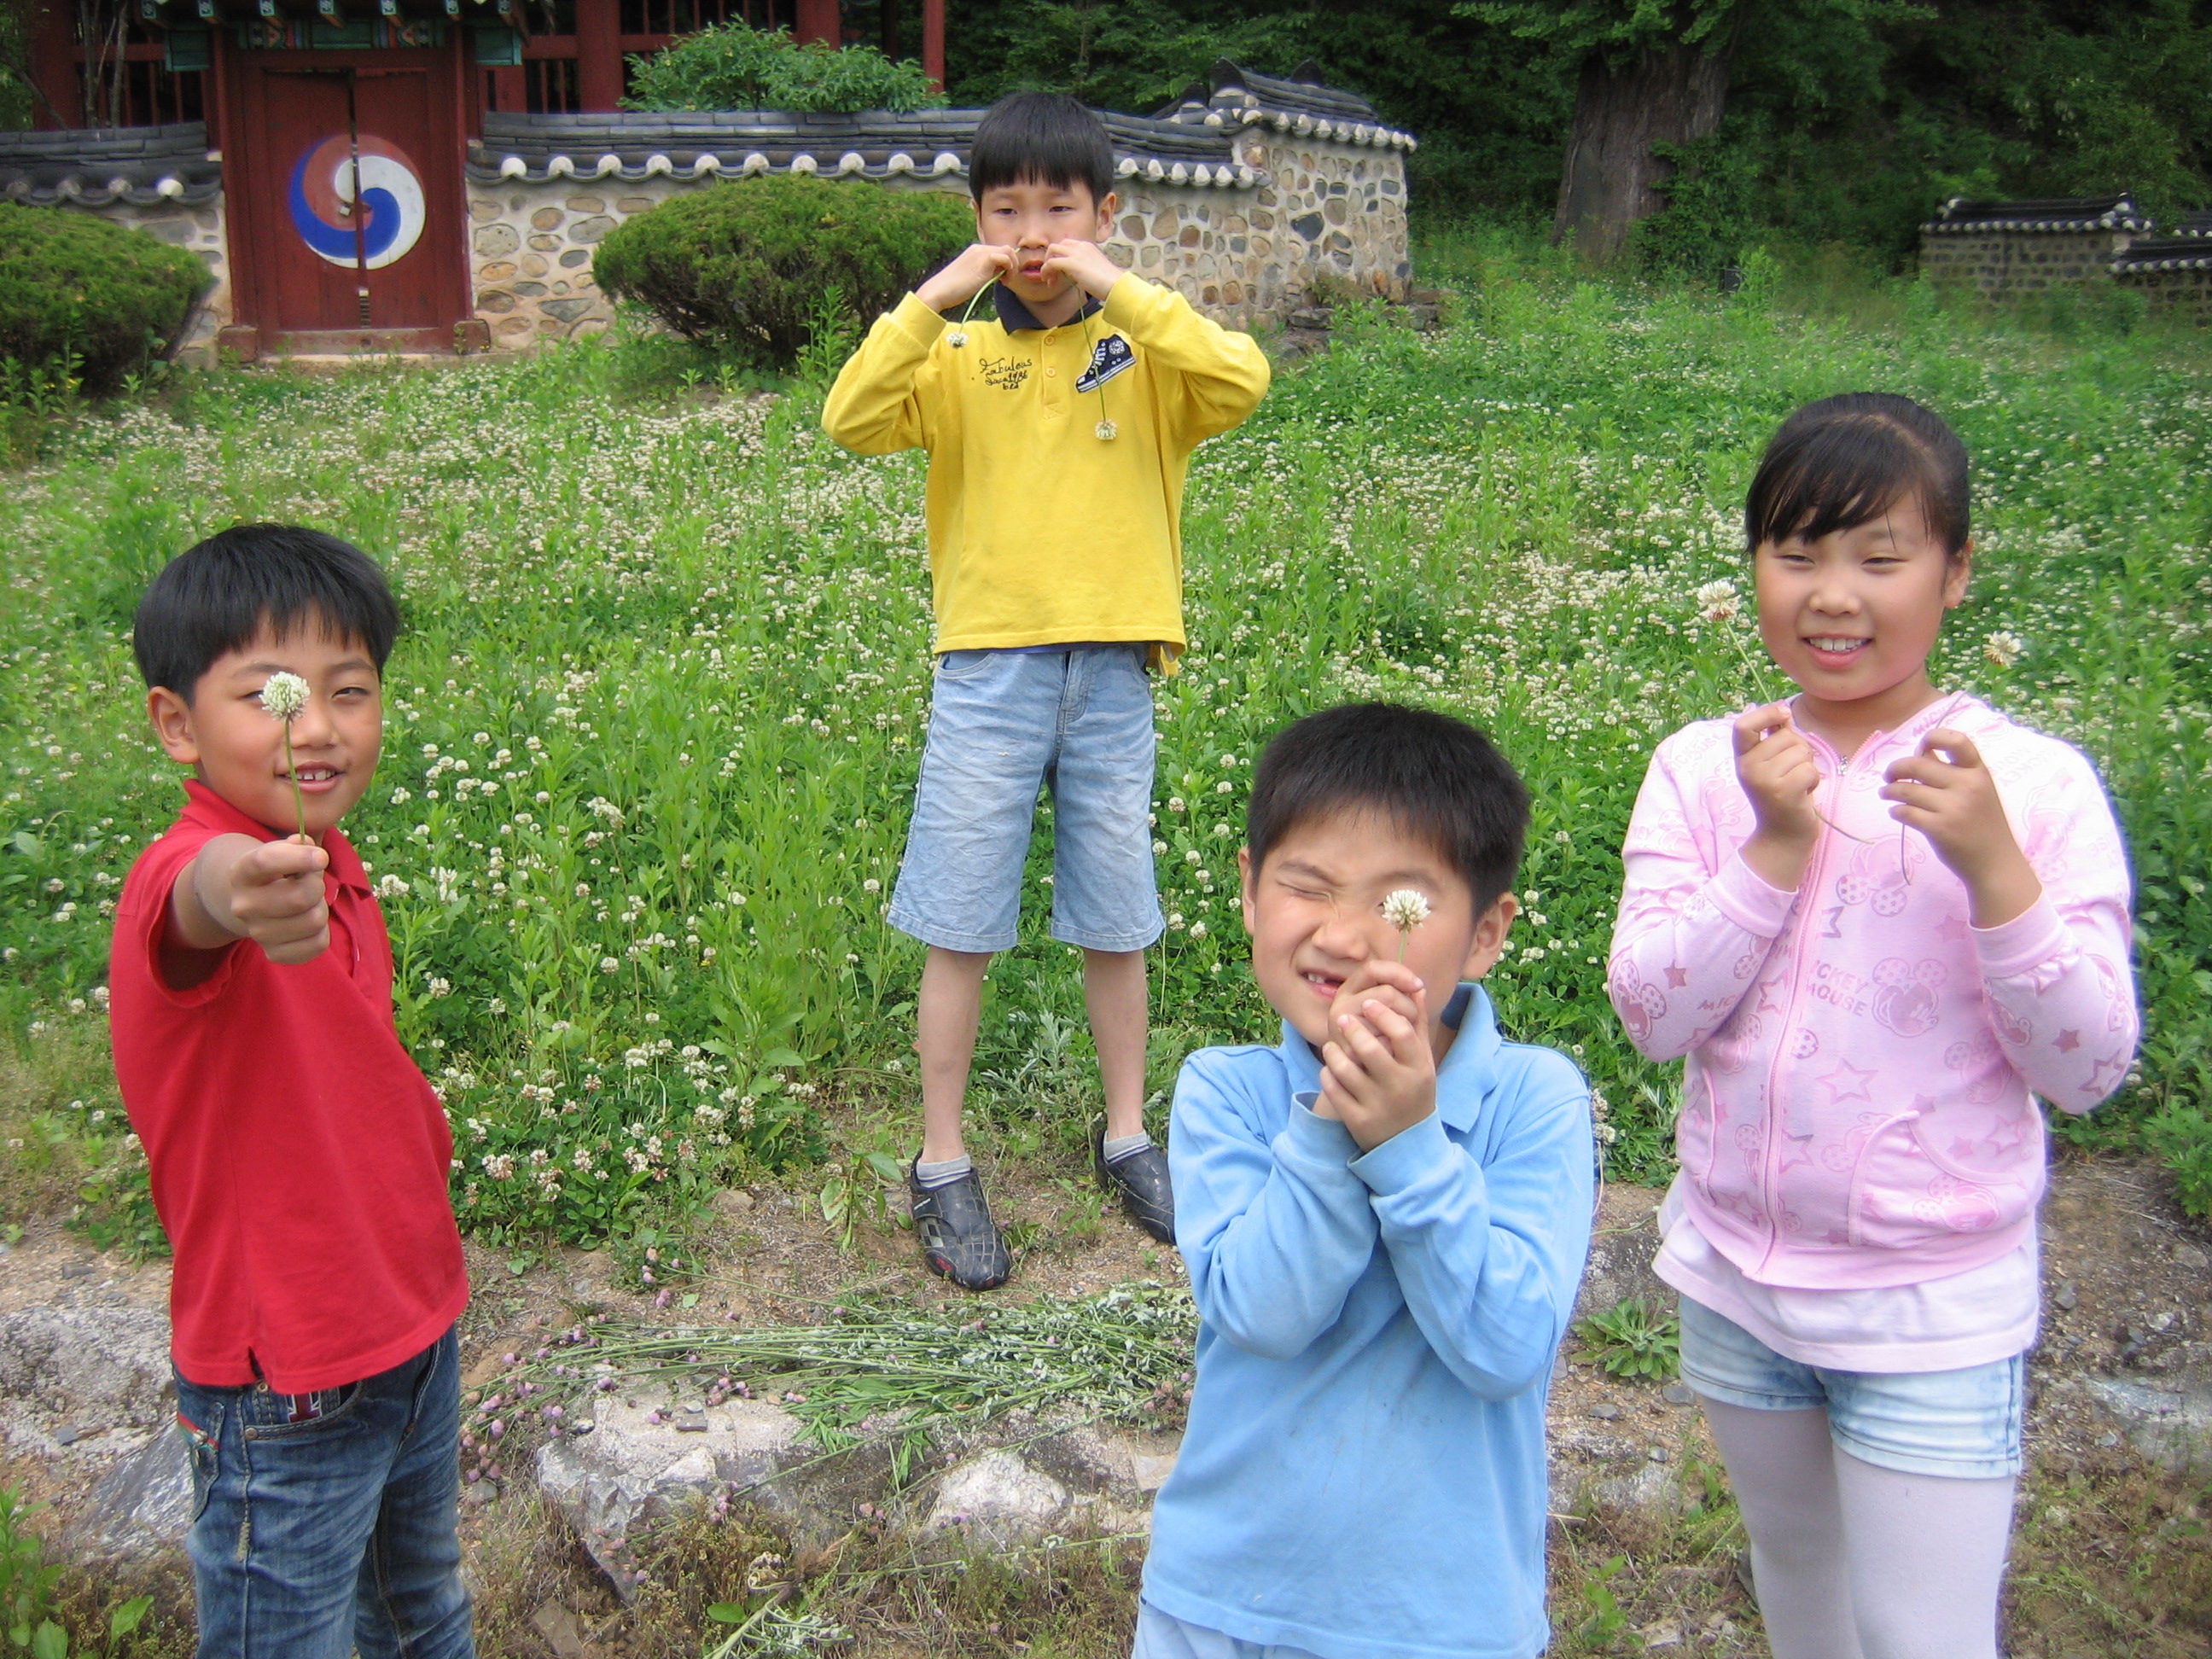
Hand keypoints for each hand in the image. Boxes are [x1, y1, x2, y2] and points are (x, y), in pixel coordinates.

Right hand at [175, 833, 331, 963]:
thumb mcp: (283, 851)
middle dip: (317, 887)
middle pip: (299, 897)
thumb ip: (299, 845)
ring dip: (321, 909)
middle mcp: (244, 905)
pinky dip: (322, 932)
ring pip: (313, 921)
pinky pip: (318, 944)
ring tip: (309, 904)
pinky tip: (308, 923)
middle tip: (312, 884)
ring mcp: (257, 933)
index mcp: (242, 873)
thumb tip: (311, 850)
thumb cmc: (278, 872)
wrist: (254, 904)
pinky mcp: (274, 953)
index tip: (322, 857)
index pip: (265, 861)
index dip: (299, 858)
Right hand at [914, 243, 1014, 312]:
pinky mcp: (983, 262)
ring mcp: (981, 253)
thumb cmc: (953, 289)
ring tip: (1005, 281)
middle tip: (1005, 281)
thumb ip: (986, 272)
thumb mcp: (973, 276)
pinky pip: (1005, 258)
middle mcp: (979, 248)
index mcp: (976, 251)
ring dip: (1013, 267)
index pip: (1000, 251)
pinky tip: (1002, 281)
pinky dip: (1009, 269)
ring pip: (1008, 251)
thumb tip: (1000, 273)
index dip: (1006, 264)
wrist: (939, 291)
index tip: (1002, 279)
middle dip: (1012, 265)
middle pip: (1007, 249)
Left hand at [1040, 238, 1125, 300]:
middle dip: (1050, 259)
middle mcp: (1081, 246)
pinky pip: (1051, 262)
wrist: (1116, 285)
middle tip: (1052, 276)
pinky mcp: (1071, 263)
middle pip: (1057, 245)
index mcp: (1087, 246)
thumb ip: (1083, 267)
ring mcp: (1076, 253)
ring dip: (1047, 265)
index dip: (1059, 257)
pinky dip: (1046, 271)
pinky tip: (1049, 282)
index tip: (1059, 272)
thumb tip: (1075, 275)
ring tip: (1049, 280)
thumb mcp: (1094, 269)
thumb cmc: (1108, 282)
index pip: (1066, 245)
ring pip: (1051, 250)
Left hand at [1312, 959, 1434, 1151]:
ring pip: (1344, 1068)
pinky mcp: (1357, 1120)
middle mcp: (1399, 1087)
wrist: (1407, 1144)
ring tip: (1332, 1045)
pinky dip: (1328, 1074)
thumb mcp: (1422, 1061)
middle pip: (1369, 1048)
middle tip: (1342, 1018)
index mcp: (1419, 1069)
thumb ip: (1418, 1025)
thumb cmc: (1415, 1090)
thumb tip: (1417, 988)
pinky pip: (1333, 1089)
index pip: (1402, 1033)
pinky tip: (1330, 1068)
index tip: (1367, 1002)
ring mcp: (1377, 1105)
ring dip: (1333, 1052)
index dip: (1383, 1014)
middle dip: (1352, 1029)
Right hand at [1732, 701, 1820, 890]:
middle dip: (1799, 749)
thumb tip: (1783, 709)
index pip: (1743, 725)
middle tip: (1792, 773)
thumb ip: (1776, 737)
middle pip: (1786, 736)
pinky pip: (1809, 769)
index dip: (1765, 713)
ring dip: (1808, 766)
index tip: (1784, 713)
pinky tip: (1804, 793)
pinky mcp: (1782, 792)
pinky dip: (1814, 780)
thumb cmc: (1782, 796)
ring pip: (1801, 751)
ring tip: (1797, 784)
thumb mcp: (1772, 765)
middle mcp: (1747, 767)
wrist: (1782, 836)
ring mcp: (1763, 780)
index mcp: (1742, 758)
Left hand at [1880, 728, 2041, 925]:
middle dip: (1895, 769)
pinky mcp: (1938, 828)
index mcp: (1979, 772)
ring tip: (1887, 794)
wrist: (1996, 862)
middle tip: (1889, 777)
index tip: (1919, 748)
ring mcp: (1953, 807)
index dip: (1932, 737)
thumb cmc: (1984, 825)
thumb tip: (1918, 756)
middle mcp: (1967, 785)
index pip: (1957, 740)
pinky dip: (1895, 811)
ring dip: (1889, 791)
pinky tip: (1897, 812)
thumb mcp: (1979, 792)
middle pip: (1917, 764)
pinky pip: (1904, 812)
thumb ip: (1954, 773)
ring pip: (1906, 789)